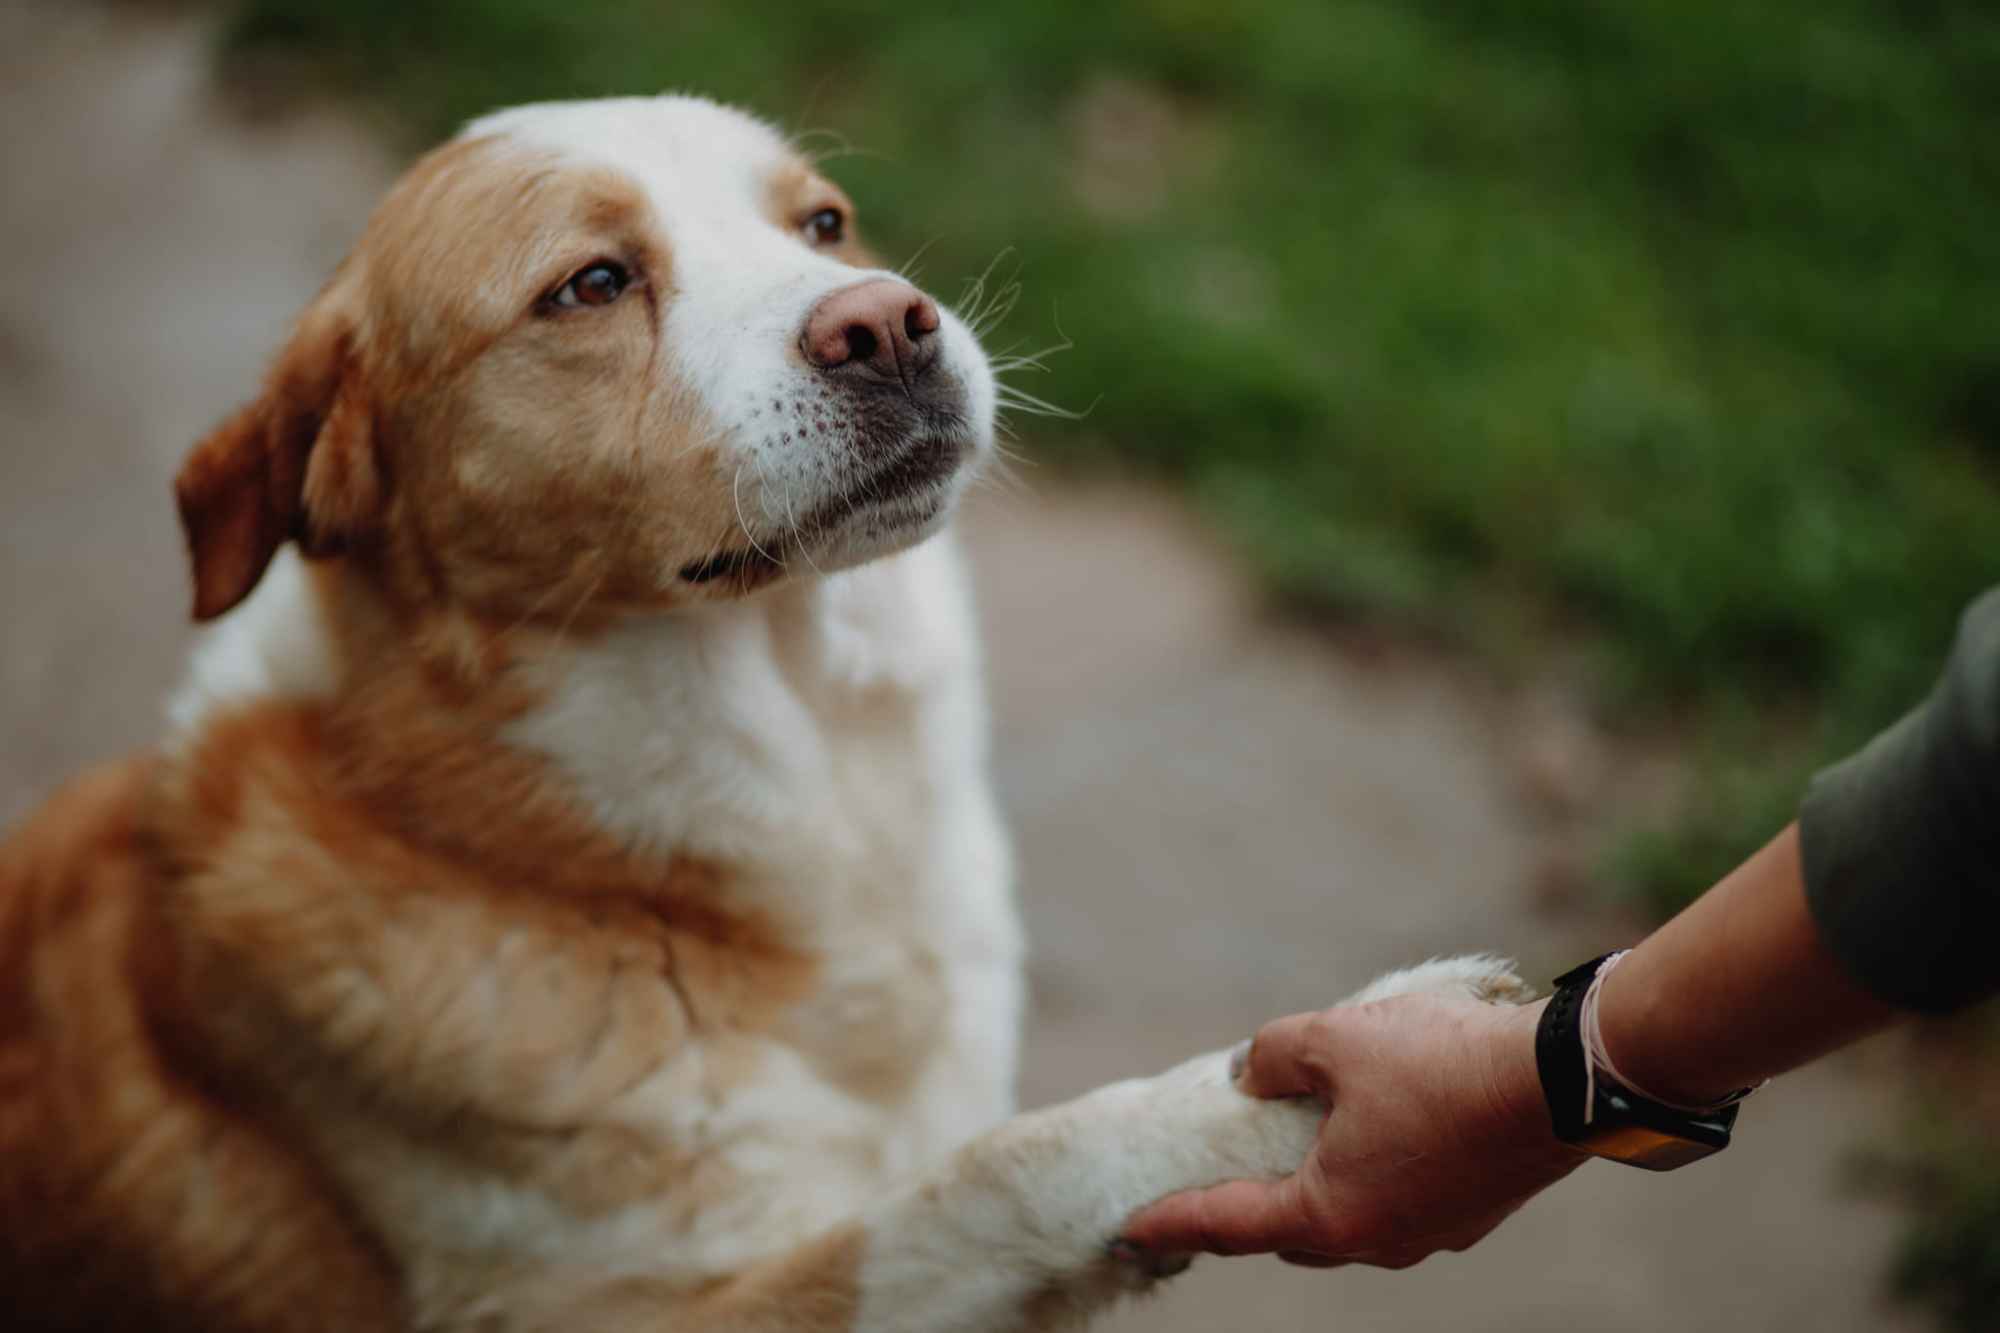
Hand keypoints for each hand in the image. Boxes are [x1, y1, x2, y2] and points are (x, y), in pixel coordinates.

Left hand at [1122, 993, 1586, 1267]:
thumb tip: (1251, 1074)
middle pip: (1289, 1231)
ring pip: (1348, 1219)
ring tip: (1292, 1143)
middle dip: (1248, 1209)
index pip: (1227, 1225)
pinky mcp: (1468, 1213)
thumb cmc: (1438, 1064)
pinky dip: (1367, 1174)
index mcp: (1328, 1213)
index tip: (1130, 1227)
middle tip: (1211, 1179)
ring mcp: (1428, 1234)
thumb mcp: (1333, 1038)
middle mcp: (1376, 1240)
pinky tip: (1370, 1130)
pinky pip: (1396, 1201)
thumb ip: (1274, 1057)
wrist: (1558, 1083)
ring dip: (1315, 1187)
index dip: (1172, 1221)